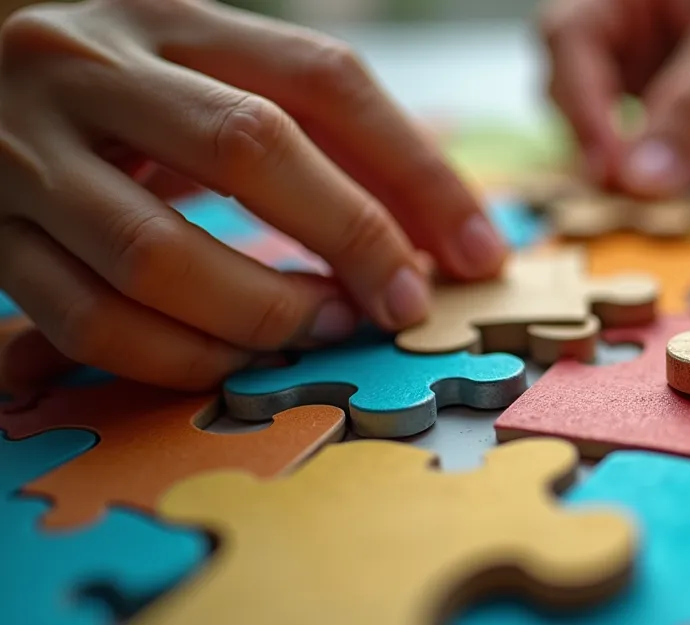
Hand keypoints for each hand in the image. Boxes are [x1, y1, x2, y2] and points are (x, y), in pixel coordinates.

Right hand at [0, 0, 506, 391]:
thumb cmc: (121, 96)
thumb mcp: (213, 80)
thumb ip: (323, 139)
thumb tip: (452, 242)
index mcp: (170, 17)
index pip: (323, 78)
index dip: (417, 170)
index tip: (476, 252)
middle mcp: (89, 69)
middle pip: (247, 146)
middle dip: (348, 236)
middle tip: (400, 302)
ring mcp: (23, 155)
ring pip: (156, 253)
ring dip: (261, 311)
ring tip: (320, 328)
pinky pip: (89, 321)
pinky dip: (177, 356)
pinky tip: (232, 357)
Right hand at [541, 0, 689, 197]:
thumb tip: (640, 180)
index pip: (572, 37)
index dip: (582, 102)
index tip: (611, 167)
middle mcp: (628, 26)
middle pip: (572, 87)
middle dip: (594, 143)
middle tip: (623, 199)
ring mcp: (648, 75)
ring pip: (603, 128)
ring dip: (617, 172)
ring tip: (642, 213)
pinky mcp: (675, 119)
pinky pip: (645, 156)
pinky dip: (649, 185)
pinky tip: (664, 209)